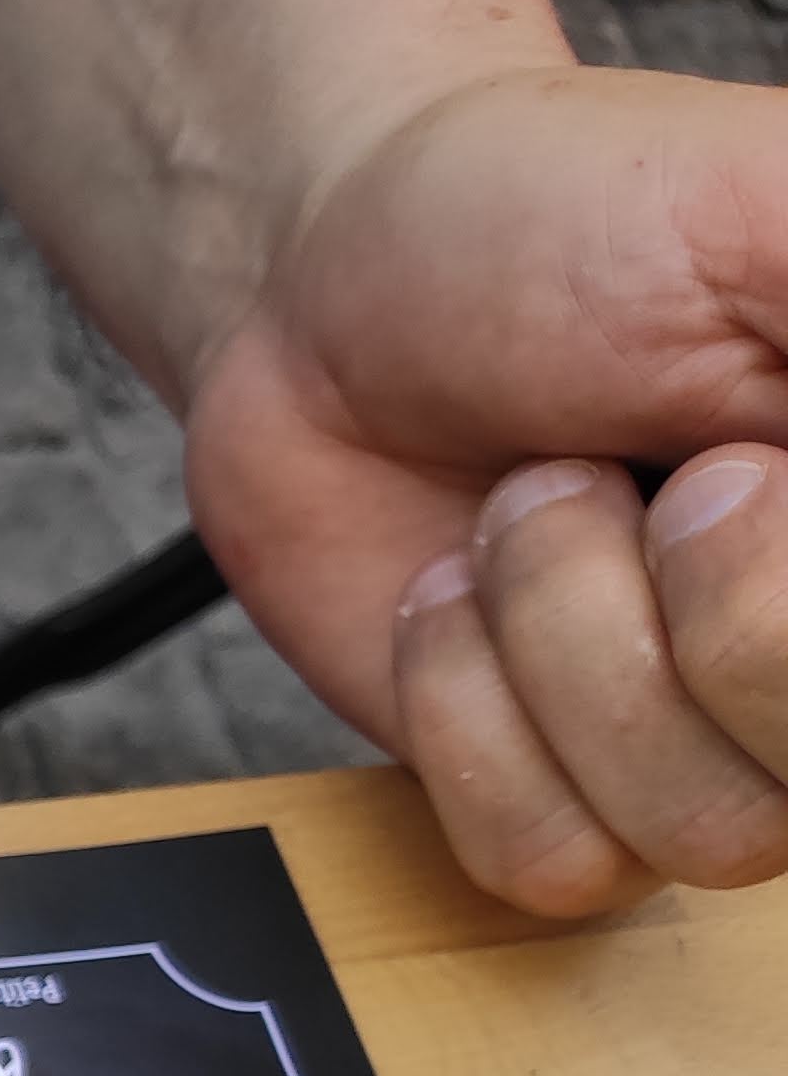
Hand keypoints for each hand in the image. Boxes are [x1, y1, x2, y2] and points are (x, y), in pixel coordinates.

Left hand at [186, 67, 787, 915]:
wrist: (333, 295)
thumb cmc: (570, 223)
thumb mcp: (780, 214)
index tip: (747, 461)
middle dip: (715, 611)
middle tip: (650, 477)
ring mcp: (725, 751)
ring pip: (709, 830)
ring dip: (569, 639)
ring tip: (540, 503)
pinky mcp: (569, 809)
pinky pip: (554, 861)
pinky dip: (469, 717)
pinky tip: (456, 602)